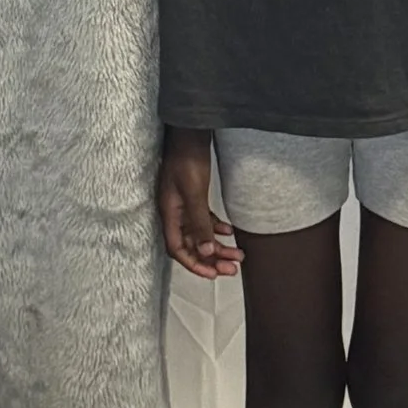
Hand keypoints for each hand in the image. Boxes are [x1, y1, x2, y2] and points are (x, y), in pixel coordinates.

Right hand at [158, 130, 239, 279]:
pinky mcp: (192, 195)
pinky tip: (229, 230)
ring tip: (238, 254)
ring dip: (218, 245)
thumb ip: (199, 223)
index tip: (214, 275)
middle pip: (191, 245)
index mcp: (168, 213)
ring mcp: (182, 203)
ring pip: (200, 233)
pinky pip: (203, 219)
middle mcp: (174, 212)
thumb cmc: (188, 158)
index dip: (194, 264)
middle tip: (233, 269)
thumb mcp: (194, 192)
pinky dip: (216, 227)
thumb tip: (206, 252)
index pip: (177, 249)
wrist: (189, 132)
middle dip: (212, 259)